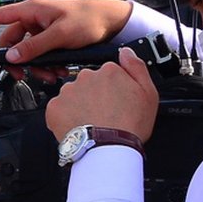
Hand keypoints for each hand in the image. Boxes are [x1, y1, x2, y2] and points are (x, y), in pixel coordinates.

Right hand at [0, 0, 133, 63]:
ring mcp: (42, 29)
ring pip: (27, 51)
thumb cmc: (89, 19)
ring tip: (50, 75)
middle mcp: (33, 18)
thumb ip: (34, 46)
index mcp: (31, 10)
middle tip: (22, 75)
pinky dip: (47, 64)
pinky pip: (41, 53)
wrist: (113, 20)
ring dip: (35, 65)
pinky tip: (59, 71)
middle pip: (11, 41)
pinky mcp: (52, 38)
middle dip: (18, 60)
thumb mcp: (60, 34)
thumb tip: (10, 57)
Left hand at [45, 49, 159, 142]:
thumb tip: (126, 52)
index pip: (107, 74)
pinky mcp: (54, 107)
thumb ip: (136, 67)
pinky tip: (78, 126)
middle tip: (102, 114)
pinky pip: (58, 109)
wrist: (108, 149)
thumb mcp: (148, 93)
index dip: (111, 89)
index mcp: (108, 71)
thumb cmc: (129, 125)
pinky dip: (65, 117)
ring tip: (90, 122)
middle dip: (93, 96)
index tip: (114, 101)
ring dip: (78, 105)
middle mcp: (86, 77)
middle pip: (88, 83)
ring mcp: (68, 92)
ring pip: (72, 95)